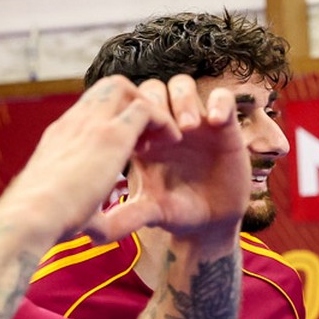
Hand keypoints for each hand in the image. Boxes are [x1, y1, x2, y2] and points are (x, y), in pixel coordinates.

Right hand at [0, 76, 178, 247]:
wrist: (31, 217)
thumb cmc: (44, 222)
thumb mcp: (63, 204)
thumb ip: (82, 210)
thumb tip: (94, 232)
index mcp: (60, 137)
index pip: (91, 109)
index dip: (116, 119)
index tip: (133, 146)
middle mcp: (74, 122)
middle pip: (107, 87)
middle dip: (135, 102)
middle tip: (150, 136)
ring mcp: (91, 124)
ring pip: (124, 87)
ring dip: (150, 108)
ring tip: (163, 138)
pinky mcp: (111, 134)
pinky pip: (146, 107)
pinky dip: (164, 120)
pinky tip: (172, 143)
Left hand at [126, 77, 249, 238]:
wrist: (211, 221)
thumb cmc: (176, 212)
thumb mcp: (150, 212)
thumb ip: (126, 217)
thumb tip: (93, 233)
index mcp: (143, 138)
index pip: (130, 106)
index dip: (133, 117)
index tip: (143, 148)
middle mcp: (167, 124)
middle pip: (152, 88)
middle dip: (155, 103)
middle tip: (164, 131)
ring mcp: (196, 121)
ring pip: (182, 84)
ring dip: (182, 100)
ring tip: (188, 127)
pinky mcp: (224, 125)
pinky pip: (222, 98)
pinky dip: (219, 103)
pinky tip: (216, 123)